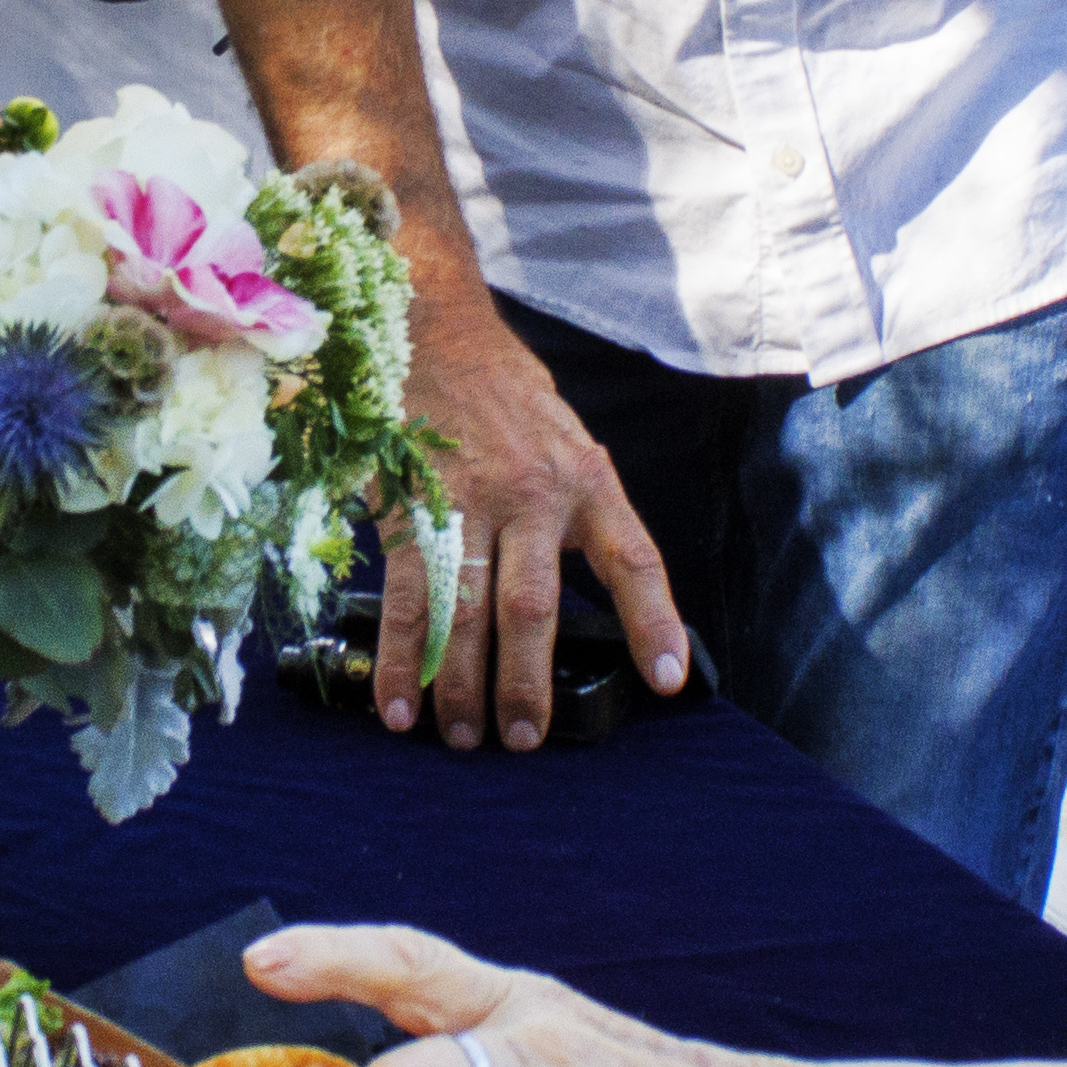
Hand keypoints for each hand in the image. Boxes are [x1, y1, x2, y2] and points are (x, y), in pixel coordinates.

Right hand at [369, 291, 689, 750]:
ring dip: (461, 685)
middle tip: (524, 739)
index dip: (653, 623)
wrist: (436, 328)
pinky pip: (405, 597)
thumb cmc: (506, 395)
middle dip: (527, 682)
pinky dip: (401, 659)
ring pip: (466, 612)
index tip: (667, 680)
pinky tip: (400, 705)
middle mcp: (533, 494)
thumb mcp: (567, 442)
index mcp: (587, 480)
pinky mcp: (410, 507)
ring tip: (463, 737)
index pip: (633, 559)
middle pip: (533, 608)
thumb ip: (580, 511)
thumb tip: (595, 596)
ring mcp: (467, 501)